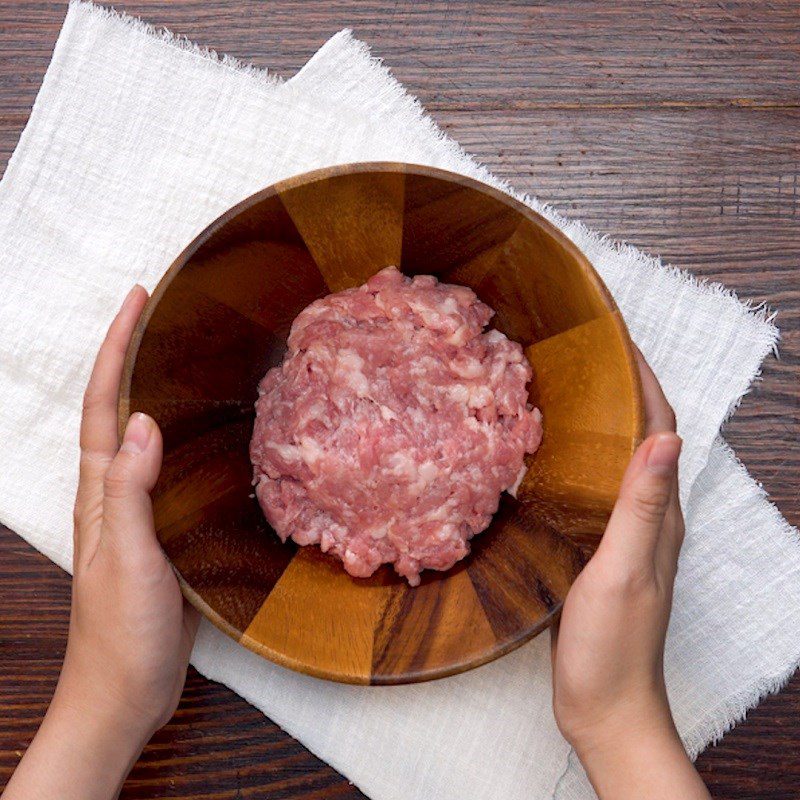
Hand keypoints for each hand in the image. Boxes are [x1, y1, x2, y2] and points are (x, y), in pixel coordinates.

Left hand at [4, 286, 199, 799]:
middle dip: (130, 355)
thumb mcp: (127, 560)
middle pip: (116, 410)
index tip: (138, 300)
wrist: (125, 696)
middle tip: (162, 312)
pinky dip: (181, 437)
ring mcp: (136, 514)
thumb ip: (130, 493)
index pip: (103, 407)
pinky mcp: (161, 533)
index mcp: (100, 494)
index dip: (115, 350)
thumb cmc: (121, 633)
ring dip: (154, 389)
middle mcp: (114, 495)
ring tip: (184, 354)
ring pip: (142, 437)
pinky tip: (205, 434)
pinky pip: (167, 470)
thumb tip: (144, 421)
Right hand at [551, 349, 709, 798]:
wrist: (604, 707)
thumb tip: (666, 437)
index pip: (661, 430)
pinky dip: (577, 460)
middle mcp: (647, 518)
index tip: (615, 338)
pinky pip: (592, 490)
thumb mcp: (624, 571)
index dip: (644, 380)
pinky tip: (546, 457)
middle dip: (619, 390)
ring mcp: (621, 535)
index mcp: (659, 515)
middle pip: (640, 437)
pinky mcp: (597, 552)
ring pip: (615, 461)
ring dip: (598, 422)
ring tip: (559, 391)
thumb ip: (640, 506)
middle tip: (578, 355)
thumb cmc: (614, 646)